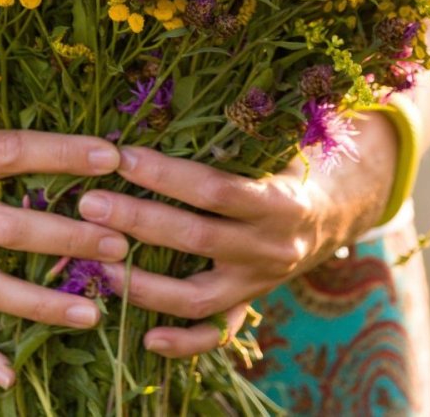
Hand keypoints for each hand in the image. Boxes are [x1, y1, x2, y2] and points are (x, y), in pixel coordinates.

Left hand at [76, 112, 398, 357]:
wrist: (341, 209)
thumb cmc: (297, 159)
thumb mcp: (283, 138)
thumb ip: (241, 125)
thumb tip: (178, 88)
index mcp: (278, 200)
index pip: (214, 189)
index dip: (165, 175)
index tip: (120, 156)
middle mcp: (270, 246)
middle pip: (195, 239)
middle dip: (137, 221)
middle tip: (87, 202)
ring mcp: (259, 283)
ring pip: (198, 296)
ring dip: (143, 284)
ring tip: (96, 263)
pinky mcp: (250, 304)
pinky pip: (216, 334)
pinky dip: (182, 341)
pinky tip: (143, 337)